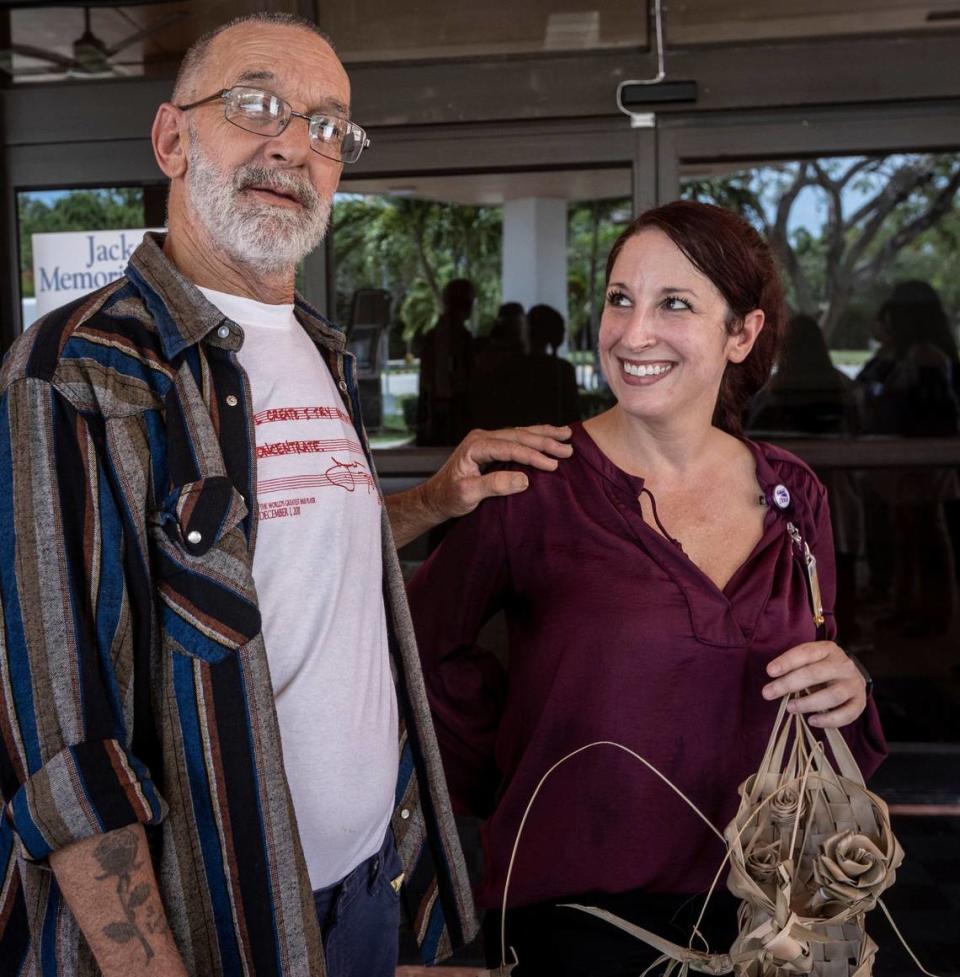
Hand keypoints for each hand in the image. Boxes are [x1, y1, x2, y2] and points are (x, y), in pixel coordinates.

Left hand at [421, 425, 572, 521]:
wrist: (435, 498)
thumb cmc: (448, 497)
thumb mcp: (468, 494)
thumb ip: (494, 485)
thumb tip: (524, 479)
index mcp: (476, 446)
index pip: (510, 447)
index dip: (533, 456)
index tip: (553, 465)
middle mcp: (482, 437)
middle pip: (519, 436)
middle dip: (545, 442)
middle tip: (568, 449)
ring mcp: (487, 440)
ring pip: (520, 433)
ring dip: (544, 435)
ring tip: (567, 435)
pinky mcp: (491, 446)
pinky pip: (517, 438)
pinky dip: (535, 437)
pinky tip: (549, 435)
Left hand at [762, 641, 866, 727]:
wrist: (850, 677)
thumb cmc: (821, 668)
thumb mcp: (809, 661)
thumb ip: (794, 668)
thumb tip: (773, 684)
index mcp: (828, 649)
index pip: (806, 652)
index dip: (787, 662)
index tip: (770, 672)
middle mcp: (844, 665)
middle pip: (816, 674)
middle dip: (789, 684)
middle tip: (768, 693)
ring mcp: (854, 684)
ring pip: (832, 695)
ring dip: (808, 703)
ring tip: (789, 708)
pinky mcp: (860, 703)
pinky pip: (846, 714)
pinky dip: (829, 720)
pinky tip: (811, 721)